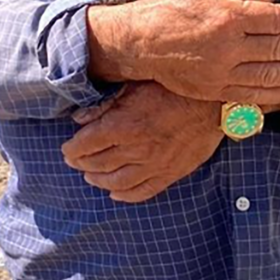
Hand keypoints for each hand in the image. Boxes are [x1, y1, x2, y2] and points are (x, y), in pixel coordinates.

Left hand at [61, 82, 222, 202]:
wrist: (214, 101)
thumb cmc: (173, 86)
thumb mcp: (135, 84)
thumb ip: (105, 102)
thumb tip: (78, 116)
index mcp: (124, 125)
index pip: (86, 144)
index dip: (72, 148)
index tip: (66, 147)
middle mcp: (136, 149)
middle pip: (98, 163)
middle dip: (82, 162)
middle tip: (74, 159)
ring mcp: (154, 164)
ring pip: (117, 181)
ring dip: (99, 180)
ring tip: (90, 175)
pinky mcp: (170, 173)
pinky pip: (142, 191)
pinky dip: (125, 195)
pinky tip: (116, 191)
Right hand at [86, 0, 279, 104]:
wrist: (140, 41)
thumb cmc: (171, 7)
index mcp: (228, 17)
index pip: (275, 19)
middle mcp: (229, 47)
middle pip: (278, 48)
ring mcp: (222, 73)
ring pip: (270, 76)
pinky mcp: (214, 90)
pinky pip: (251, 96)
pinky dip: (274, 95)